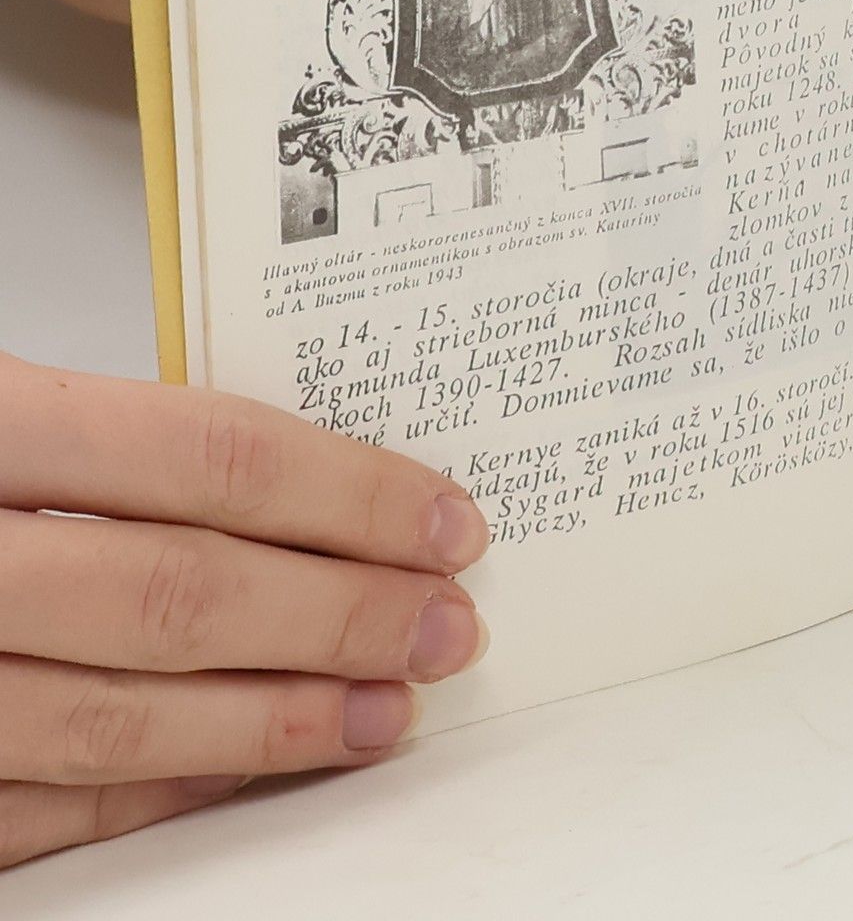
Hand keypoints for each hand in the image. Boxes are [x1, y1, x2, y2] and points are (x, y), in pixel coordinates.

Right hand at [0, 351, 489, 868]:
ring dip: (274, 721)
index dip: (346, 494)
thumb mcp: (7, 409)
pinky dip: (162, 788)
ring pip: (113, 717)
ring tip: (385, 709)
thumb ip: (123, 442)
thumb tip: (314, 485)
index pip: (204, 456)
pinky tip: (255, 766)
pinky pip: (40, 805)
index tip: (446, 520)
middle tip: (445, 626)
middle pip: (176, 595)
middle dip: (337, 618)